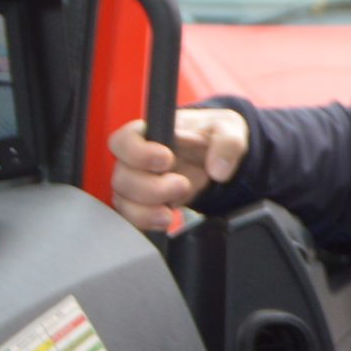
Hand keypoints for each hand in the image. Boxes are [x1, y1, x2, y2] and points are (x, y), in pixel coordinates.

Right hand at [106, 107, 250, 231]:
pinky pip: (132, 218)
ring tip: (171, 213)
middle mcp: (136, 159)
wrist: (216, 158)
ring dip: (146, 211)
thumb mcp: (227, 127)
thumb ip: (227, 142)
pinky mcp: (143, 204)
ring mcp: (137, 182)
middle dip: (150, 188)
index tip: (166, 159)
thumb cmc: (212, 135)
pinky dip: (147, 223)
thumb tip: (219, 170)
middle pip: (122, 177)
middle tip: (182, 185)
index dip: (138, 152)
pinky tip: (166, 220)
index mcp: (150, 132)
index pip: (123, 140)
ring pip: (123, 201)